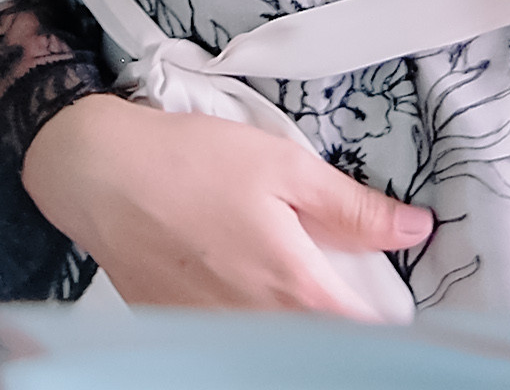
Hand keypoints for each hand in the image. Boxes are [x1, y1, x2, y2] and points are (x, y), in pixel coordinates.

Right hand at [22, 94, 432, 314]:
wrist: (97, 174)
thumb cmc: (186, 163)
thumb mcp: (282, 165)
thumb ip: (352, 208)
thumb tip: (413, 229)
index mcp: (296, 291)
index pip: (368, 335)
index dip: (389, 320)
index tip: (392, 299)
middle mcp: (260, 330)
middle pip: (323, 343)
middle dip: (337, 319)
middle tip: (334, 279)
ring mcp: (217, 338)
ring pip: (278, 346)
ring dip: (291, 323)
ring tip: (276, 274)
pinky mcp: (183, 334)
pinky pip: (232, 341)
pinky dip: (246, 320)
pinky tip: (232, 279)